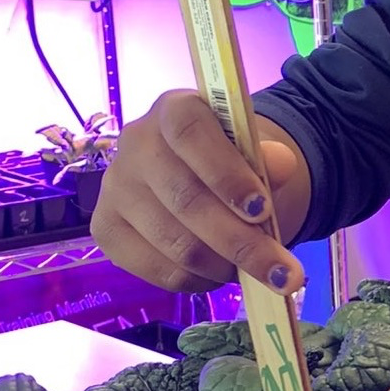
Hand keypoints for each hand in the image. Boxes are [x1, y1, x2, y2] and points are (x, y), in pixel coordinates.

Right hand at [91, 91, 306, 294]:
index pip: (190, 133)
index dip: (226, 174)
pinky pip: (157, 270)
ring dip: (225, 266)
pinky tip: (221, 274)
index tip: (262, 209)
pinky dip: (198, 281)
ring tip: (257, 272)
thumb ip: (273, 159)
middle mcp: (134, 144)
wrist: (214, 185)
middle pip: (185, 200)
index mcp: (174, 110)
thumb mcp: (263, 155)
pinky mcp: (107, 230)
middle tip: (283, 273)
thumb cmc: (239, 166)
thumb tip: (282, 165)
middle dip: (241, 242)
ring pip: (176, 243)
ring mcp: (115, 188)